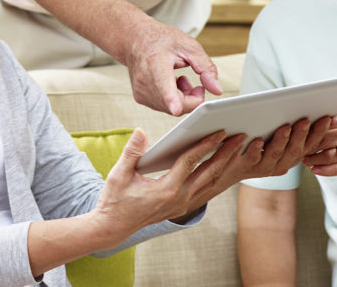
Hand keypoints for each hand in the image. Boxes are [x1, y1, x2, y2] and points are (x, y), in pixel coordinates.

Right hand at [94, 116, 333, 239]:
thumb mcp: (119, 174)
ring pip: (210, 183)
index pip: (190, 163)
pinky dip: (216, 176)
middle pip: (209, 173)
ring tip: (238, 148)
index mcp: (166, 190)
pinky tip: (223, 166)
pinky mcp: (182, 207)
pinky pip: (205, 190)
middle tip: (241, 137)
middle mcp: (180, 199)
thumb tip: (141, 131)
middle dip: (226, 154)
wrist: (114, 226)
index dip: (205, 145)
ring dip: (225, 165)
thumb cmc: (116, 199)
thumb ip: (132, 152)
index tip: (218, 131)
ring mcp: (183, 205)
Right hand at [125, 18, 221, 115]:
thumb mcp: (189, 46)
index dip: (171, 99)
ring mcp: (141, 91)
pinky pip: (164, 107)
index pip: (163, 84)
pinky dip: (172, 100)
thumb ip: (206, 68)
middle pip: (177, 104)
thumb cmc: (160, 40)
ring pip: (172, 109)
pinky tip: (170, 84)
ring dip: (182, 99)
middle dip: (191, 98)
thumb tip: (217, 90)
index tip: (176, 108)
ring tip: (179, 79)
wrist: (135, 39)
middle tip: (191, 82)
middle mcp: (145, 79)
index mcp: (156, 62)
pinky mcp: (140, 98)